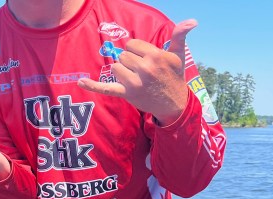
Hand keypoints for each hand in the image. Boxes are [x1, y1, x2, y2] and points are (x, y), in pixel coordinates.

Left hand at [78, 19, 196, 125]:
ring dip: (123, 72)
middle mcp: (144, 69)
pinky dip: (92, 85)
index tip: (147, 60)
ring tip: (137, 79)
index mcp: (155, 56)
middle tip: (144, 72)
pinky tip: (80, 81)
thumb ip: (179, 36)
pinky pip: (106, 88)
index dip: (137, 51)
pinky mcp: (127, 94)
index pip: (132, 44)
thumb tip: (192, 21)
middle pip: (123, 56)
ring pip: (116, 68)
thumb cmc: (174, 76)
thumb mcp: (178, 55)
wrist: (174, 104)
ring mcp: (135, 82)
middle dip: (131, 62)